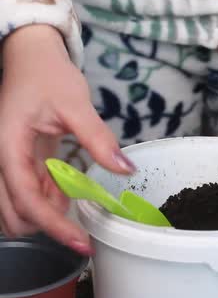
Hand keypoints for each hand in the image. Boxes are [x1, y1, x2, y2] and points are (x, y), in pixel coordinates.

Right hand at [0, 25, 134, 253]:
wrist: (32, 55)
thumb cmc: (48, 75)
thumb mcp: (75, 105)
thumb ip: (99, 139)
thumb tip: (125, 170)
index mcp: (7, 148)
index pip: (25, 199)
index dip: (53, 225)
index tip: (82, 242)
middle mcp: (2, 158)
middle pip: (13, 212)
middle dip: (45, 227)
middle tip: (83, 232)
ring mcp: (11, 160)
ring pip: (20, 205)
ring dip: (47, 215)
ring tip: (82, 212)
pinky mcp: (23, 157)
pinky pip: (32, 189)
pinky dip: (50, 199)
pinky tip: (73, 195)